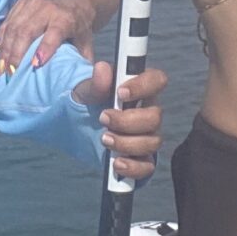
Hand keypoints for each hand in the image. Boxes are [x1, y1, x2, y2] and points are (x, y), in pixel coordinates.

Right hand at [0, 0, 89, 75]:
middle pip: (27, 31)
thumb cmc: (78, 30)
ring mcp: (34, 2)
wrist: (74, 3)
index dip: (44, 49)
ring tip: (0, 68)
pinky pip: (7, 21)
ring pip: (14, 27)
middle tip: (10, 73)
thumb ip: (82, 62)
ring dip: (5, 49)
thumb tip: (79, 83)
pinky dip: (0, 37)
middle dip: (16, 54)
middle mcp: (49, 8)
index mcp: (66, 19)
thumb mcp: (86, 44)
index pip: (54, 34)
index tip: (35, 65)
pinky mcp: (23, 0)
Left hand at [74, 61, 167, 180]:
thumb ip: (96, 82)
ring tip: (104, 139)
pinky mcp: (141, 158)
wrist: (79, 126)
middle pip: (155, 117)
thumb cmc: (90, 103)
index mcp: (140, 89)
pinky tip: (116, 163)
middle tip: (103, 118)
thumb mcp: (87, 91)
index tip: (120, 93)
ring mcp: (147, 137)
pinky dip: (133, 167)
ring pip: (152, 142)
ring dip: (126, 143)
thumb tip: (102, 69)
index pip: (157, 80)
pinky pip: (147, 167)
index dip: (144, 86)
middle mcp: (148, 113)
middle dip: (127, 121)